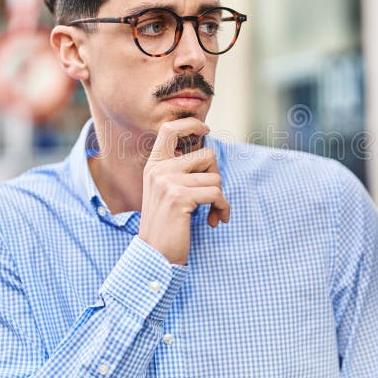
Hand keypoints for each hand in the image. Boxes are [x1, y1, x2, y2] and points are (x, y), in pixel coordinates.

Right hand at [138, 117, 229, 264]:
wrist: (154, 254)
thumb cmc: (167, 224)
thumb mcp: (166, 191)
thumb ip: (179, 171)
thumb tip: (207, 152)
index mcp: (154, 165)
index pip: (169, 129)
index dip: (190, 123)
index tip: (206, 128)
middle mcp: (159, 170)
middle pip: (206, 155)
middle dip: (216, 176)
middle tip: (212, 196)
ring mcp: (168, 182)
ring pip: (215, 178)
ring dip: (220, 198)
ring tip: (212, 212)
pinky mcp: (180, 197)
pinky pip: (216, 194)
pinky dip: (223, 208)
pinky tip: (216, 220)